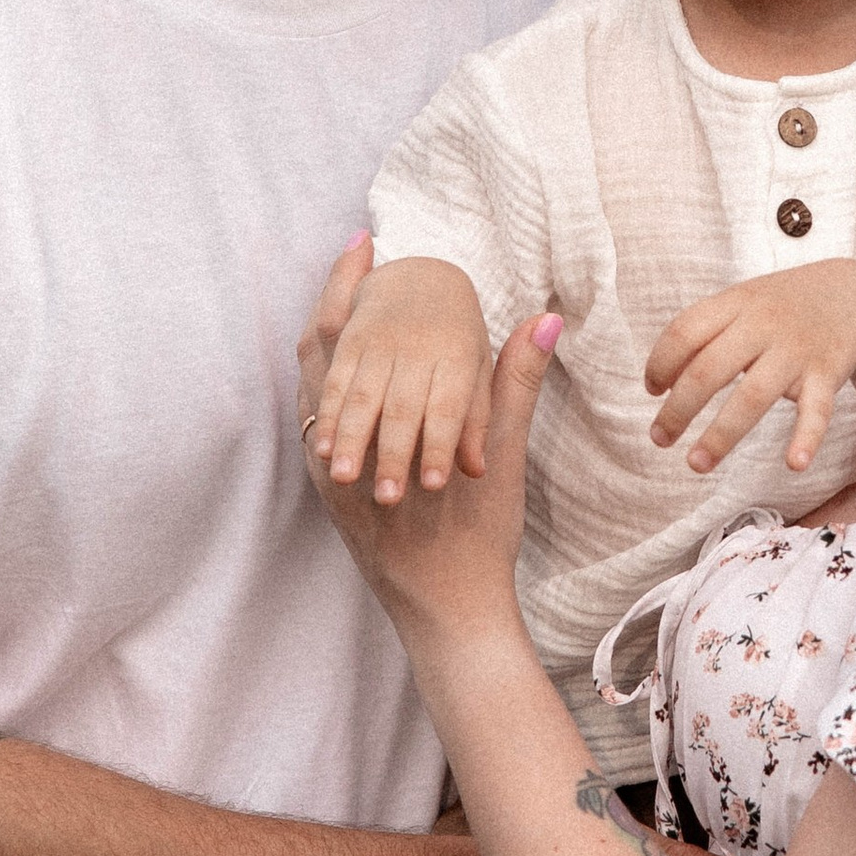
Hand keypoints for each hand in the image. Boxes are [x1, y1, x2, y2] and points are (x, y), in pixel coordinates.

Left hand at [306, 274, 556, 638]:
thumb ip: (514, 384)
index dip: (350, 283)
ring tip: (352, 301)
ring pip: (314, 390)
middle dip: (335, 303)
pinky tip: (355, 372)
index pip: (343, 335)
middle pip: (316, 355)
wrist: (448, 613)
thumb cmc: (477, 538)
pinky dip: (334, 386)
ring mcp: (325, 471)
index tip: (365, 242)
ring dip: (331, 344)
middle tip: (357, 259)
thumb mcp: (503, 454)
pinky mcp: (330, 492)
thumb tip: (542, 320)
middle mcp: (333, 446)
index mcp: (370, 426)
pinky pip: (321, 423)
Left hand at [646, 260, 855, 474]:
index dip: (660, 364)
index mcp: (735, 304)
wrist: (854, 296)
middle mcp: (762, 325)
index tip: (653, 391)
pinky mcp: (827, 375)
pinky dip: (807, 437)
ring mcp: (796, 351)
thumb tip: (659, 384)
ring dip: (721, 435)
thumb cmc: (782, 307)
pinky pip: (817, 410)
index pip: (684, 332)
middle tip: (659, 439)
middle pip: (708, 370)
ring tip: (696, 464)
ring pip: (752, 396)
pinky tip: (794, 464)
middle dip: (678, 409)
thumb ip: (702, 333)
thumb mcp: (742, 303)